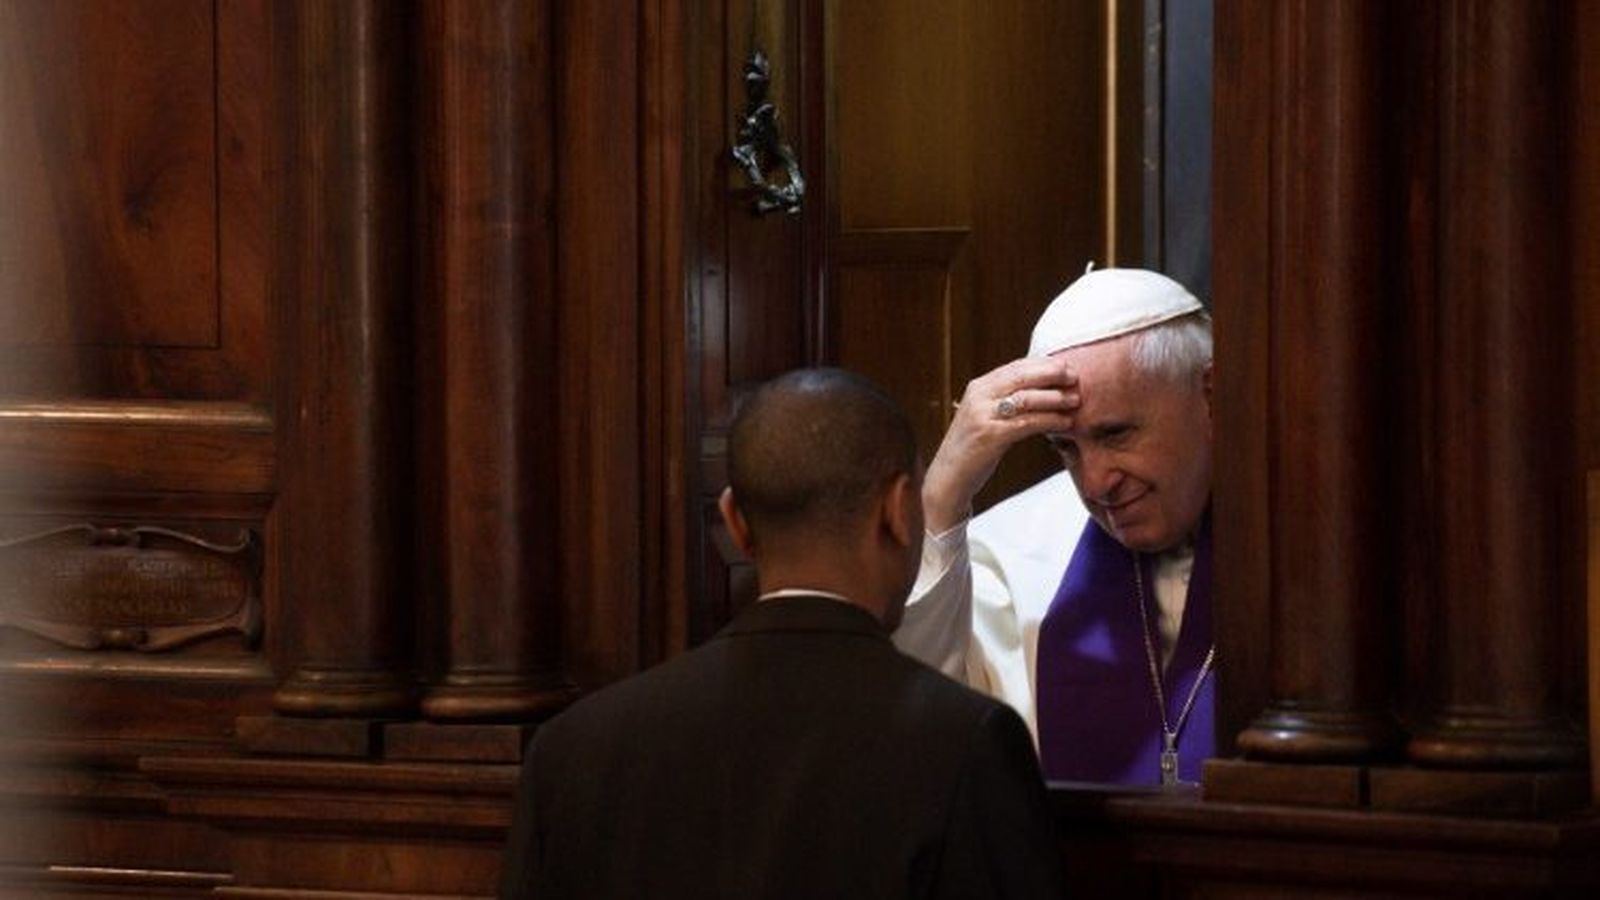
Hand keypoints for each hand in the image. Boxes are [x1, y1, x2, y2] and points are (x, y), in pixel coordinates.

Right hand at [923, 356, 1078, 532]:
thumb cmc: (972, 449)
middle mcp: (978, 397)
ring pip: (1026, 398)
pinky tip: (1065, 422)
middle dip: (1051, 374)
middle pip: (1021, 376)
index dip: (1042, 364)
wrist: (948, 479)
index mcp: (978, 387)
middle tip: (1075, 377)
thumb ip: (1003, 400)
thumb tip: (1039, 389)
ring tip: (1076, 400)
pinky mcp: (990, 436)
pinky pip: (1027, 423)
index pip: (1015, 367)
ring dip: (1055, 398)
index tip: (1065, 366)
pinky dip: (1049, 420)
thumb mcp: (984, 417)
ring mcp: (982, 416)